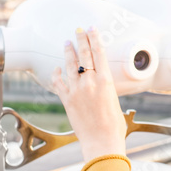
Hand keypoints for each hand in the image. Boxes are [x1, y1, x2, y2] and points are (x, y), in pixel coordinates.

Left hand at [50, 26, 127, 163]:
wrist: (101, 141)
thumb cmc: (113, 125)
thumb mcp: (114, 100)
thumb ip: (104, 88)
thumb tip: (98, 82)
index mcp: (106, 81)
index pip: (99, 53)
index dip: (94, 38)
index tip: (91, 29)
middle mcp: (90, 82)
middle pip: (84, 55)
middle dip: (81, 39)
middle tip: (78, 29)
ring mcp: (77, 90)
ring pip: (70, 65)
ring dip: (68, 52)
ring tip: (67, 43)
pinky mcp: (67, 100)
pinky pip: (59, 83)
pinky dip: (57, 74)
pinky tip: (57, 69)